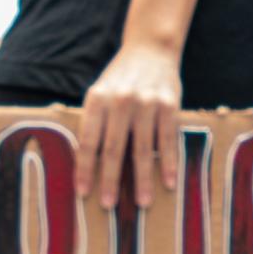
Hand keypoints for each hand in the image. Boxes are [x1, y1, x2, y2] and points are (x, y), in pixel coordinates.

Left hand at [76, 43, 180, 208]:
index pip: (89, 141)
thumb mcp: (100, 92)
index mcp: (97, 99)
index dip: (85, 169)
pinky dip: (169, 163)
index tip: (83, 193)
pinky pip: (167, 140)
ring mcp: (147, 103)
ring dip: (143, 179)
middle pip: (114, 149)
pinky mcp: (169, 105)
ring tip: (142, 202)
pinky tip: (169, 182)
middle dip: (111, 180)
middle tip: (108, 205)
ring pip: (143, 149)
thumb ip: (94, 121)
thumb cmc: (120, 77)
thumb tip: (88, 163)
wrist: (151, 48)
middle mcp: (120, 101)